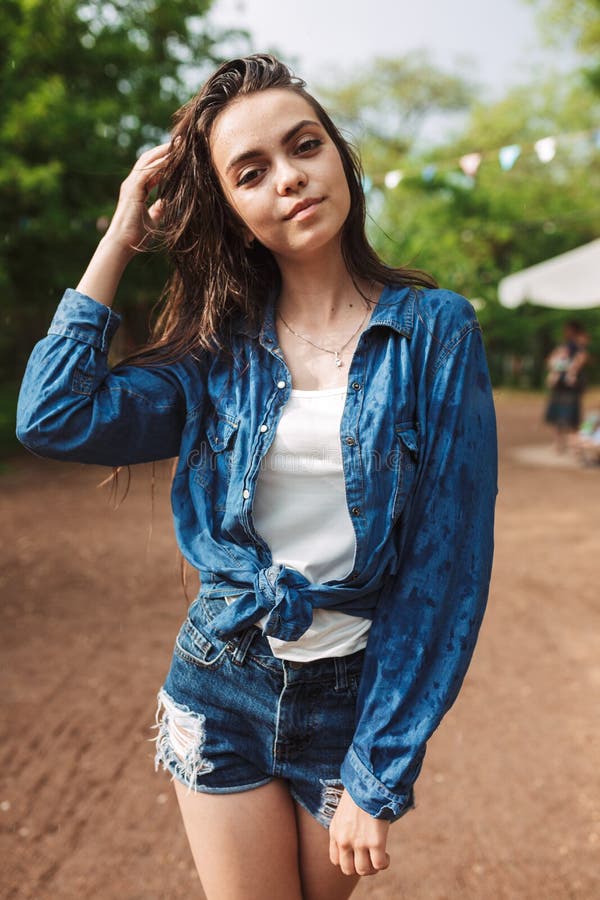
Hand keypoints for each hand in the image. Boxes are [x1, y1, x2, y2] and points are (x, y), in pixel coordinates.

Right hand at [104, 142, 171, 257]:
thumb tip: (165, 203)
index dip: (165, 160)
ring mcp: (131, 186)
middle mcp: (132, 184)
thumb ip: (158, 210)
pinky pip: (147, 173)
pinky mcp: (132, 191)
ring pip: (147, 162)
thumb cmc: (136, 235)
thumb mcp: (152, 220)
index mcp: (137, 189)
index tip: (179, 153)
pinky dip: (159, 165)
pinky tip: (171, 160)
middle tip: (181, 142)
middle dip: (164, 150)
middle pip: (149, 160)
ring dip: (163, 153)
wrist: (122, 244)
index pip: (151, 169)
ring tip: (178, 145)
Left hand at [329, 788, 390, 875]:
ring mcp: (359, 842)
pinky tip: (387, 855)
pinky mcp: (375, 841)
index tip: (358, 854)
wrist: (370, 781)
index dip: (348, 861)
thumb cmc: (361, 793)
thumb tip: (355, 834)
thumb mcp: (344, 811)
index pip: (335, 860)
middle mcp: (344, 839)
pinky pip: (379, 864)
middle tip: (370, 858)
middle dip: (360, 867)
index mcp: (335, 831)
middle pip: (348, 869)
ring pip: (364, 870)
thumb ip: (345, 827)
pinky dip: (384, 863)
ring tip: (379, 856)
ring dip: (373, 867)